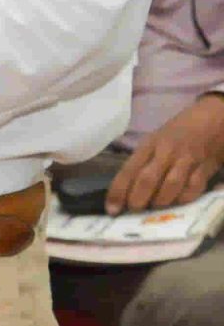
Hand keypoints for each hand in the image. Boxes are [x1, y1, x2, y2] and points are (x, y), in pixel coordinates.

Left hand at [107, 96, 223, 213]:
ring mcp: (188, 159)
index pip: (128, 170)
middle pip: (147, 180)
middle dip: (138, 199)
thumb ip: (142, 162)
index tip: (111, 209)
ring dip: (160, 201)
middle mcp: (167, 152)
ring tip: (156, 206)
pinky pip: (194, 187)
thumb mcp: (156, 140)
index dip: (118, 192)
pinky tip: (178, 201)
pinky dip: (184, 198)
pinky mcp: (207, 166)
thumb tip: (124, 191)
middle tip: (134, 210)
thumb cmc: (179, 131)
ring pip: (171, 185)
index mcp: (150, 145)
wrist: (215, 116)